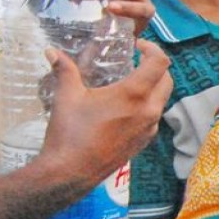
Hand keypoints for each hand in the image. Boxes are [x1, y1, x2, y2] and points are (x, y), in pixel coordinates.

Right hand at [35, 39, 172, 189]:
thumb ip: (64, 69)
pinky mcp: (144, 142)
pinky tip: (126, 107)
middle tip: (136, 61)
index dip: (153, 48)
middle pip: (167, 80)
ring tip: (131, 82)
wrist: (70, 173)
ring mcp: (149, 129)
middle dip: (156, 66)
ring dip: (153, 86)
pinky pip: (154, 117)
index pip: (160, 62)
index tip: (137, 46)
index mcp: (134, 95)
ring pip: (163, 99)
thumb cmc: (70, 132)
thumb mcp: (67, 96)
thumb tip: (52, 51)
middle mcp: (148, 111)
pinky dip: (148, 106)